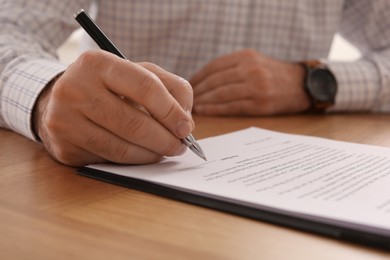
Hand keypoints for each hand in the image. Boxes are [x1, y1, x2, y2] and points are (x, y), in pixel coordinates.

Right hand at [34, 50, 193, 165]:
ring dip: (152, 154)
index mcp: (98, 63)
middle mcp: (75, 89)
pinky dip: (133, 161)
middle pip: (135, 123)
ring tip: (165, 151)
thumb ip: (169, 87)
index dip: (172, 111)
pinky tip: (143, 155)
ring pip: (122, 148)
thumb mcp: (136, 73)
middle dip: (165, 140)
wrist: (61, 99)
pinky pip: (109, 160)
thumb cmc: (108, 86)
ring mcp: (65, 120)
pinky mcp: (64, 146)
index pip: (146, 87)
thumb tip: (186, 121)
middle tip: (180, 146)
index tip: (186, 127)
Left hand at [190, 49, 309, 115]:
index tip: (189, 85)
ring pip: (221, 94)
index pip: (214, 66)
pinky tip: (206, 111)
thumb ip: (231, 66)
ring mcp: (256, 87)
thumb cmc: (271, 74)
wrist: (300, 85)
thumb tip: (203, 79)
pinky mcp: (260, 104)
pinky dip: (216, 109)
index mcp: (246, 56)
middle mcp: (250, 69)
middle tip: (188, 99)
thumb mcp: (253, 61)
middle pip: (216, 80)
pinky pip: (232, 106)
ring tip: (194, 107)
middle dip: (199, 91)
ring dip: (205, 101)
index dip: (199, 77)